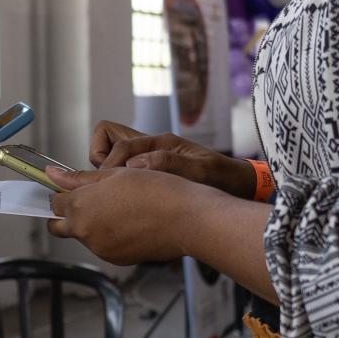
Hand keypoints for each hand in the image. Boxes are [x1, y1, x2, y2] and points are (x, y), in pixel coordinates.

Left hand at [46, 166, 204, 265]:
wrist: (186, 218)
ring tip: (120, 206)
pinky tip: (130, 221)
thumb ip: (79, 178)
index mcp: (81, 207)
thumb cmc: (155, 190)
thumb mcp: (115, 174)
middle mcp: (85, 231)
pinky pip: (103, 245)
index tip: (71, 187)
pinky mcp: (116, 259)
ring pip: (84, 235)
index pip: (55, 203)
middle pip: (60, 225)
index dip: (62, 192)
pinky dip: (109, 235)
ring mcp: (100, 248)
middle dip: (67, 214)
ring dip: (91, 223)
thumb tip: (53, 175)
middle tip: (88, 200)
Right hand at [90, 120, 253, 197]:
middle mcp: (152, 147)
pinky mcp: (153, 172)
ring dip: (109, 171)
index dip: (109, 163)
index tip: (109, 182)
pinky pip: (126, 170)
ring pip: (115, 155)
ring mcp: (151, 158)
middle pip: (109, 138)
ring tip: (117, 191)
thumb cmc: (222, 178)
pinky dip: (120, 181)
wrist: (238, 187)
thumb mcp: (199, 171)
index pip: (120, 142)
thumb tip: (135, 164)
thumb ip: (169, 164)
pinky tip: (128, 199)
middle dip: (101, 158)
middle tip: (108, 183)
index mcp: (161, 143)